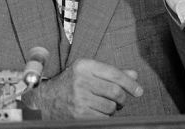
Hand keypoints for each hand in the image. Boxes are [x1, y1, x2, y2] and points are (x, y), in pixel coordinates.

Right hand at [23, 59, 142, 118]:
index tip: (138, 90)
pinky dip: (104, 117)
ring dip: (112, 109)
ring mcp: (80, 98)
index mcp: (84, 66)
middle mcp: (81, 80)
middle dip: (122, 98)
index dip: (130, 83)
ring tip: (103, 105)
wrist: (45, 101)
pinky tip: (96, 112)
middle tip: (121, 101)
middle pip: (115, 91)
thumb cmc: (69, 85)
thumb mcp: (87, 73)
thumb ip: (110, 73)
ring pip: (111, 106)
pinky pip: (103, 117)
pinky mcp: (79, 114)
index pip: (114, 73)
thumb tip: (134, 75)